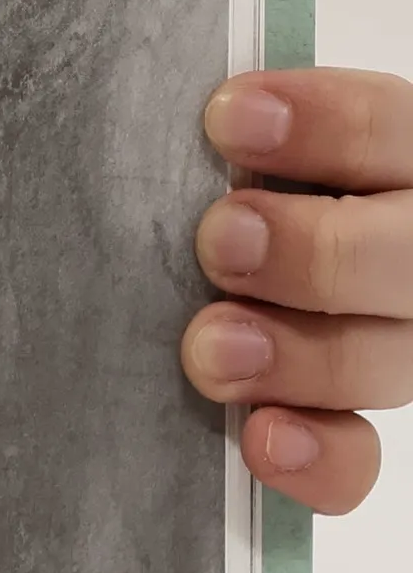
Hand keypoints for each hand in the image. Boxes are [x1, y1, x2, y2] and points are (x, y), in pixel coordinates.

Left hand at [186, 67, 412, 514]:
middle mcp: (404, 249)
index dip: (326, 122)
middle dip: (314, 249)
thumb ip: (224, 138)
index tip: (228, 119)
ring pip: (387, 358)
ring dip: (301, 356)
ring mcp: (389, 339)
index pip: (388, 127)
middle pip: (405, 253)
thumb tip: (182, 115)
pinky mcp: (346, 420)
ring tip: (212, 351)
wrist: (181, 267)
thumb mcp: (221, 152)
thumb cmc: (184, 190)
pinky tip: (265, 442)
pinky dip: (320, 457)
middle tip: (221, 242)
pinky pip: (360, 457)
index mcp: (388, 158)